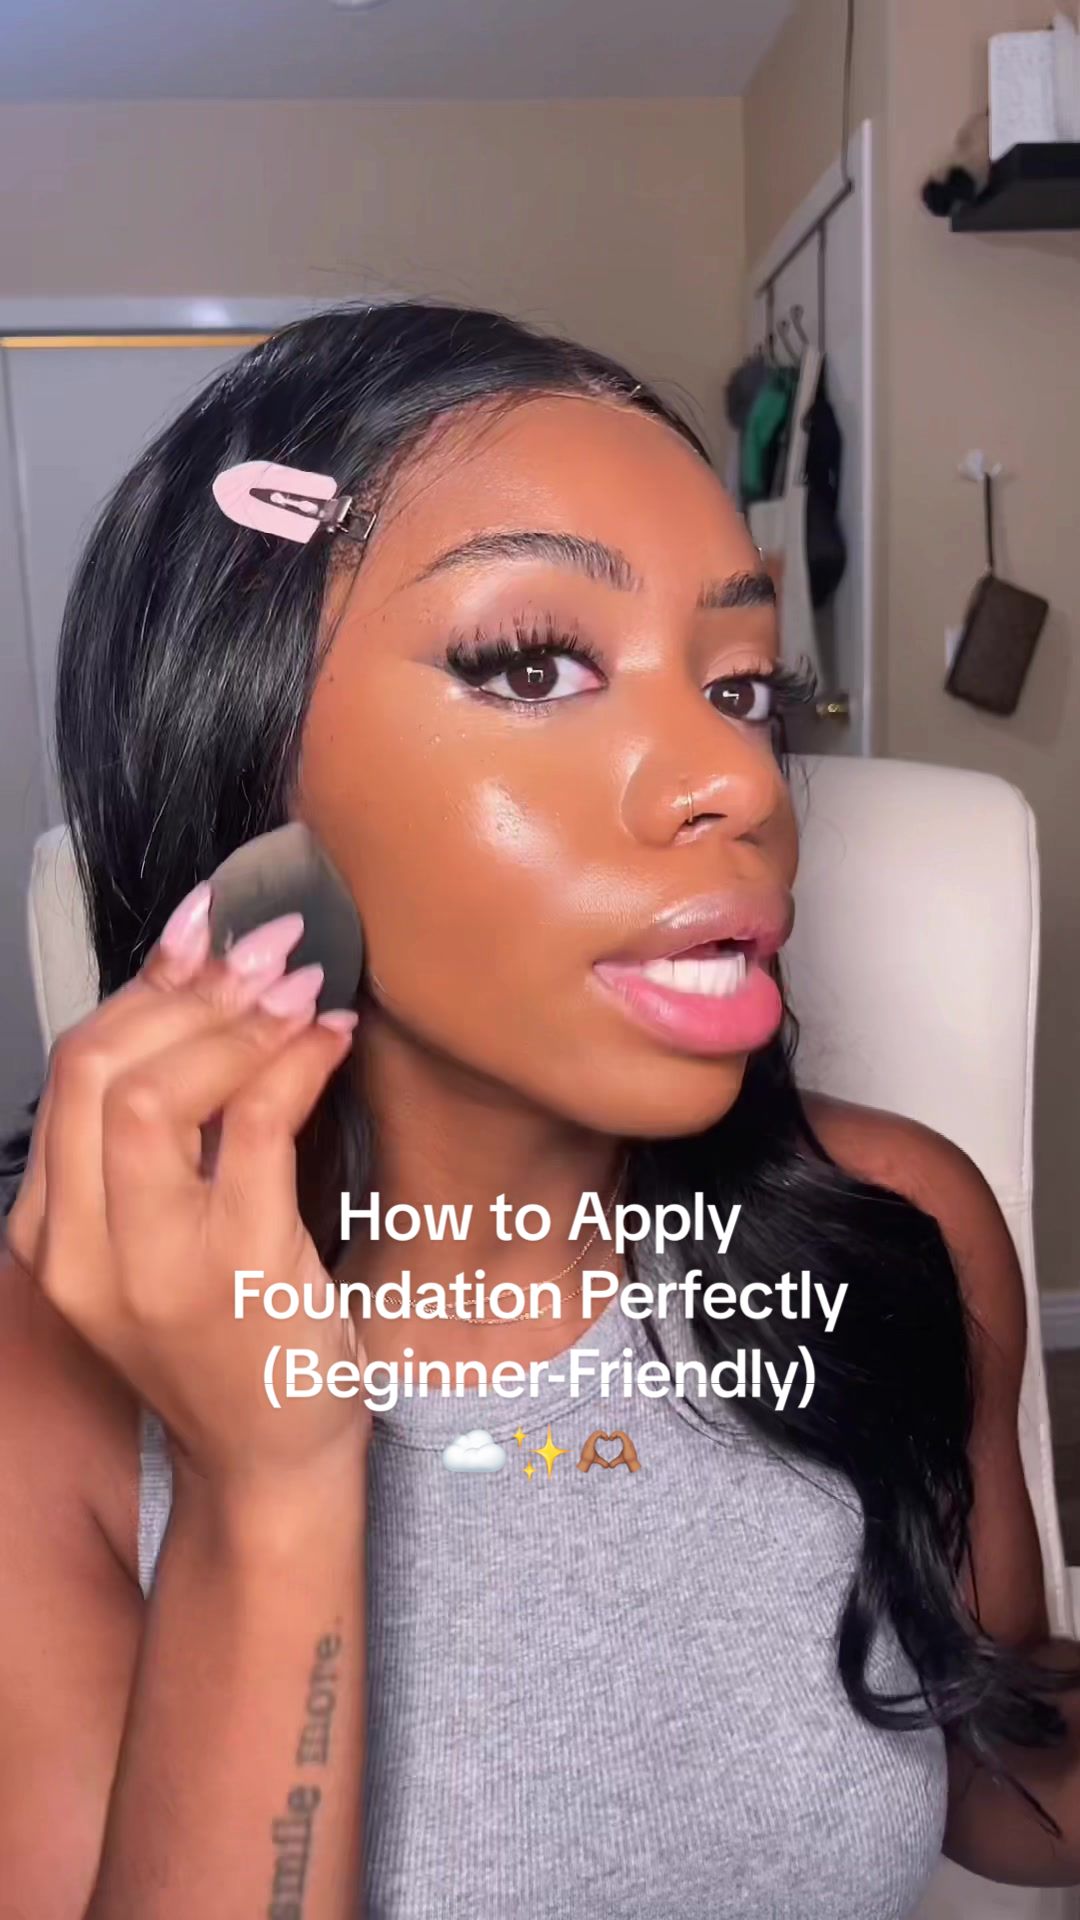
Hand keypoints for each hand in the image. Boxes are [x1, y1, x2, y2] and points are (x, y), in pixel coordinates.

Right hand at [7, 881, 367, 1483]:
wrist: (272, 1463)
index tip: (202, 931)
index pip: (70, 1074)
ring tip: (300, 986)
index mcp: (52, 1238)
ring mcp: (158, 1267)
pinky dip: (296, 1063)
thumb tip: (207, 990)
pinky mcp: (244, 1273)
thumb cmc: (231, 1338)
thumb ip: (163, 1137)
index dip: (139, 987)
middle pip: (96, 1070)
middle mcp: (84, 1253)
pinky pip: (258, 1131)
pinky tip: (332, 1037)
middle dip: (185, 990)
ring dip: (235, 1022)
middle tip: (265, 948)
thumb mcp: (161, 1236)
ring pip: (155, 1097)